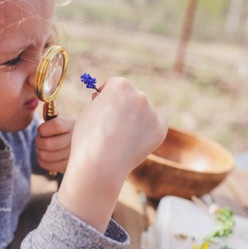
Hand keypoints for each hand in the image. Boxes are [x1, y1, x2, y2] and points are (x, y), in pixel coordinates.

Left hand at [35, 116, 74, 173]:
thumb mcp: (60, 121)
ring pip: (44, 155)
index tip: (42, 130)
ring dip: (39, 151)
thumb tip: (44, 104)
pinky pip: (45, 164)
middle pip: (48, 144)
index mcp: (72, 125)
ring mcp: (71, 156)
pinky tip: (47, 155)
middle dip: (39, 141)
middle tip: (41, 139)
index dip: (43, 129)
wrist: (77, 148)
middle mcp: (74, 141)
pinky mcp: (66, 167)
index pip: (56, 126)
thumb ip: (50, 115)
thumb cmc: (63, 132)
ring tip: (44, 148)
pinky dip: (42, 160)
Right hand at [58, 77, 167, 231]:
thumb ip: (102, 101)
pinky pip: (153, 126)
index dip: (107, 97)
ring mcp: (152, 112)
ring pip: (143, 113)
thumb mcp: (88, 111)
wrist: (100, 163)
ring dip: (135, 120)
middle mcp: (139, 94)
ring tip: (119, 139)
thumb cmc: (88, 137)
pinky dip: (145, 133)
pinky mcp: (160, 129)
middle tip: (112, 126)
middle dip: (123, 107)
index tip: (102, 107)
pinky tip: (131, 143)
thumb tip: (110, 100)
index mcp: (120, 85)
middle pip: (131, 97)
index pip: (115, 85)